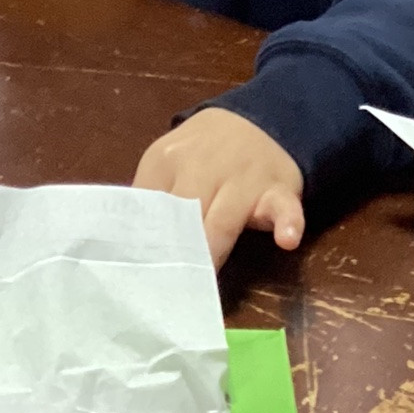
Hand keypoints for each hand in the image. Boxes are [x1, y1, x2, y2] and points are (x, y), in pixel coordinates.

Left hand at [133, 108, 304, 269]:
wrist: (255, 120)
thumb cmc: (201, 155)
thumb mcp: (168, 163)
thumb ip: (150, 198)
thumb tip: (126, 245)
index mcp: (166, 160)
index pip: (149, 206)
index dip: (145, 241)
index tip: (137, 273)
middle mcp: (202, 166)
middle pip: (184, 215)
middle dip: (176, 253)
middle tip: (164, 292)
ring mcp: (243, 177)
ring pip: (223, 219)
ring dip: (213, 251)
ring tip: (202, 286)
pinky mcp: (279, 189)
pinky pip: (284, 207)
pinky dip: (287, 223)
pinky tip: (286, 239)